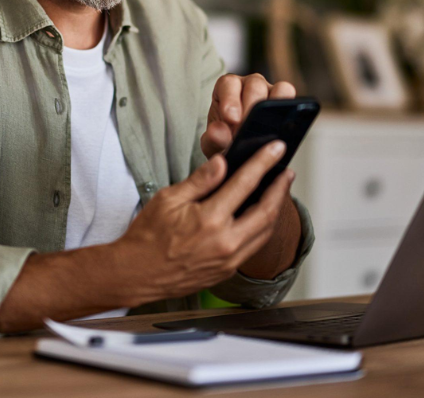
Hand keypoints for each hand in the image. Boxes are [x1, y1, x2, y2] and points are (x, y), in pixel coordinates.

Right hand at [113, 140, 294, 305]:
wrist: (136, 275)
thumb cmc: (147, 238)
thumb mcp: (168, 199)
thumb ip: (200, 181)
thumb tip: (222, 162)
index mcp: (209, 220)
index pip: (245, 183)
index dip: (264, 162)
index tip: (276, 149)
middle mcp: (225, 243)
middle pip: (267, 211)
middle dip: (280, 188)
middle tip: (287, 172)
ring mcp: (228, 260)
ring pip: (265, 232)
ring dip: (276, 209)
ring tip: (279, 191)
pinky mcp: (226, 271)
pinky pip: (254, 246)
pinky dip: (263, 228)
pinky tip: (261, 216)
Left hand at [201, 74, 295, 158]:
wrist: (238, 149)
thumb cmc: (225, 140)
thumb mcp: (214, 143)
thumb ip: (214, 138)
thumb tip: (219, 132)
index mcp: (227, 87)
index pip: (229, 84)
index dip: (231, 100)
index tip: (231, 119)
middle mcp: (249, 84)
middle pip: (255, 85)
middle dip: (252, 108)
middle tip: (248, 130)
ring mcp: (269, 90)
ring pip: (278, 88)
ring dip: (273, 108)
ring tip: (267, 131)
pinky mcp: (285, 100)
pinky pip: (291, 97)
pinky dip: (290, 110)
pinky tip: (283, 130)